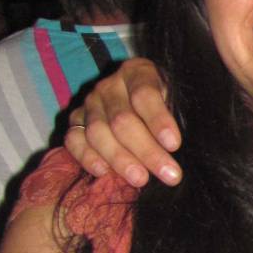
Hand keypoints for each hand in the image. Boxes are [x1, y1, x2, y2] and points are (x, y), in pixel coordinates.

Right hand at [65, 59, 181, 187]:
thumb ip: (178, 116)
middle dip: (147, 150)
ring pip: (98, 132)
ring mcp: (90, 103)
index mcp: (138, 72)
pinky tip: (104, 173)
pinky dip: (87, 157)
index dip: (159, 121)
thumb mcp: (175, 100)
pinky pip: (74, 140)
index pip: (145, 95)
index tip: (174, 145)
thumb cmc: (164, 102)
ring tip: (141, 180)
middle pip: (122, 119)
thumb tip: (178, 148)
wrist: (137, 97)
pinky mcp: (76, 121)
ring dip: (120, 159)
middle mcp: (110, 86)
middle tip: (168, 174)